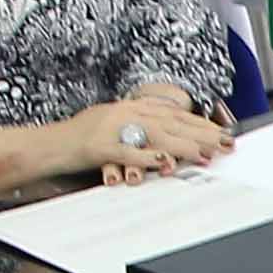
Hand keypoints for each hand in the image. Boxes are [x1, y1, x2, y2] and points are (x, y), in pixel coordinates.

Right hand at [73, 92, 231, 186]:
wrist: (45, 145)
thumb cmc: (78, 140)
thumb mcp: (113, 128)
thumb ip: (139, 130)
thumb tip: (167, 141)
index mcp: (129, 108)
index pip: (172, 114)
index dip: (199, 123)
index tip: (222, 132)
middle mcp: (124, 114)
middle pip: (170, 122)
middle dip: (201, 133)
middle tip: (227, 143)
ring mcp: (111, 129)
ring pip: (154, 135)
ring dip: (182, 145)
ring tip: (206, 153)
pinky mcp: (99, 147)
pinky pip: (127, 153)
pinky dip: (147, 158)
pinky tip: (165, 163)